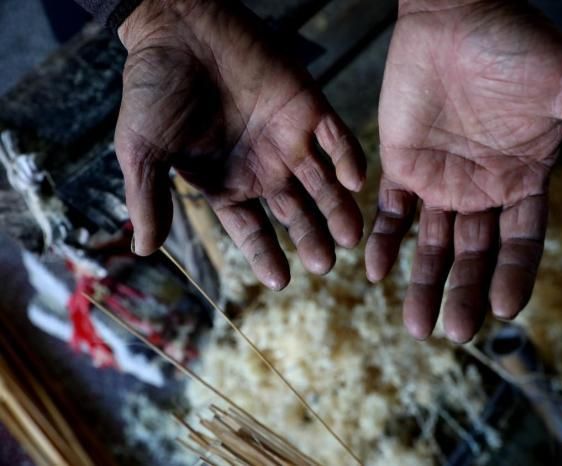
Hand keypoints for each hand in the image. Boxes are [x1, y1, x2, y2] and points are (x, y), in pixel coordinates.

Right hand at [116, 0, 364, 288]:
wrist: (177, 25)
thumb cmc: (154, 87)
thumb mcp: (142, 150)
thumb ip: (150, 199)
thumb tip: (145, 250)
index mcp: (227, 182)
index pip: (252, 229)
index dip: (266, 255)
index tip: (281, 281)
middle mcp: (263, 167)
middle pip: (296, 213)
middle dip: (311, 238)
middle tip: (324, 264)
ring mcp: (289, 139)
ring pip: (323, 184)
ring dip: (338, 209)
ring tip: (351, 237)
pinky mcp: (309, 108)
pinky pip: (336, 139)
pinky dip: (347, 159)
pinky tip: (355, 182)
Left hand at [366, 0, 561, 341]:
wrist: (453, 15)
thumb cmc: (516, 44)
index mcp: (522, 179)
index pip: (521, 241)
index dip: (514, 275)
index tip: (504, 308)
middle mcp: (481, 188)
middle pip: (474, 256)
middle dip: (464, 293)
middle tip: (453, 331)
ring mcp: (439, 180)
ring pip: (430, 244)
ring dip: (422, 283)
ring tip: (415, 325)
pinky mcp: (401, 165)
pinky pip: (391, 212)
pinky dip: (384, 241)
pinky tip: (377, 271)